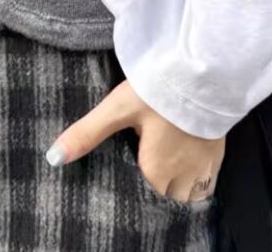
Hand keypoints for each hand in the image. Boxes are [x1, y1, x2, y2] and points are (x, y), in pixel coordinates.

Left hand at [44, 78, 224, 202]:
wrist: (205, 73)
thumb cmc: (159, 91)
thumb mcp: (118, 108)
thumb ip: (87, 133)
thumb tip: (53, 157)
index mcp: (155, 169)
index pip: (142, 195)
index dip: (133, 188)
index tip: (127, 176)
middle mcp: (181, 177)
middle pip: (164, 198)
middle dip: (153, 190)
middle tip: (141, 172)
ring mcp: (203, 168)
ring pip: (186, 196)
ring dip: (174, 190)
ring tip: (161, 172)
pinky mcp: (218, 156)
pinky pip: (206, 186)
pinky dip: (196, 184)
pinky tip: (186, 168)